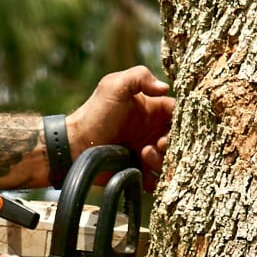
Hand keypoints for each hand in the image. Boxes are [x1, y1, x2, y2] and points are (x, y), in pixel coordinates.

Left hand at [66, 66, 173, 184]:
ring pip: (172, 161)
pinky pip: (161, 180)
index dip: (180, 121)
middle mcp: (154, 132)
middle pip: (179, 140)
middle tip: (159, 143)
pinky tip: (144, 171)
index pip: (179, 114)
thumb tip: (165, 88)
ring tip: (144, 153)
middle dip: (174, 143)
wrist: (75, 145)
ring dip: (164, 159)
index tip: (172, 126)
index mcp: (153, 110)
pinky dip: (160, 179)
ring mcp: (149, 153)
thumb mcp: (114, 86)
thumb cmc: (94, 113)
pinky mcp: (142, 173)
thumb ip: (139, 77)